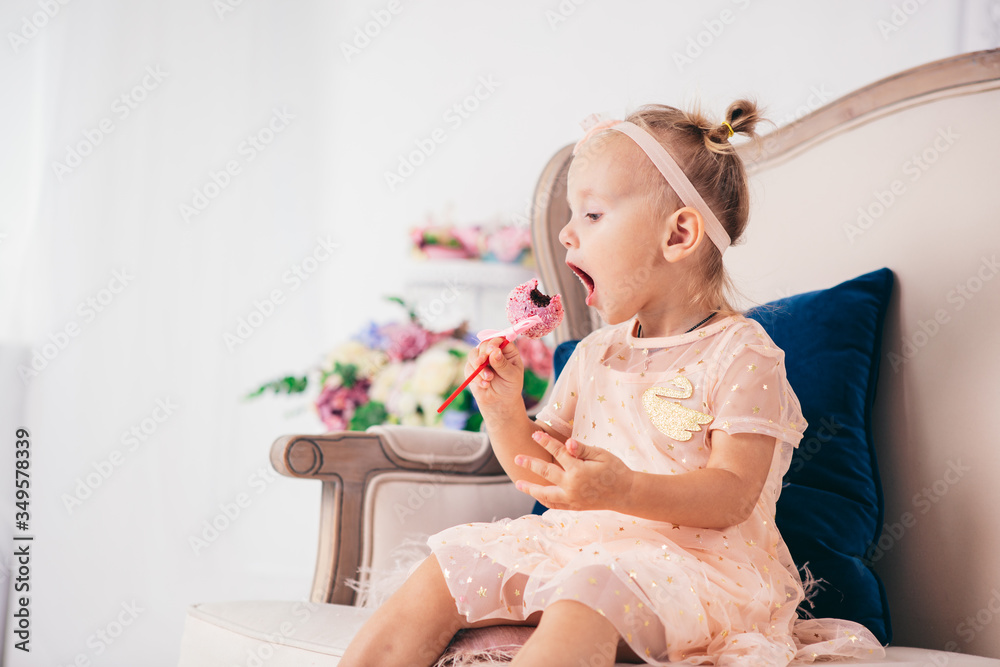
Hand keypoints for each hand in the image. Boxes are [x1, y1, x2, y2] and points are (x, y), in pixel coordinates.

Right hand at [467, 337, 523, 413]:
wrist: (500, 401)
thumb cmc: (510, 386)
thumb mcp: (511, 376)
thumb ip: (503, 364)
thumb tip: (494, 351)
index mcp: (507, 350)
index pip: (499, 339)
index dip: (493, 343)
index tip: (490, 351)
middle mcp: (493, 351)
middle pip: (484, 344)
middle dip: (483, 355)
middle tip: (483, 364)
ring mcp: (481, 358)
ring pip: (473, 354)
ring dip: (478, 367)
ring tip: (488, 379)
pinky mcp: (472, 368)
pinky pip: (469, 367)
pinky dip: (475, 376)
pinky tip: (485, 385)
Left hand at [513, 430, 634, 511]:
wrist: (626, 494)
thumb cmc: (616, 470)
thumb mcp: (601, 455)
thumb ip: (582, 450)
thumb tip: (567, 443)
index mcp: (579, 471)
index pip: (558, 453)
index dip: (546, 442)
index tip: (534, 434)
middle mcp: (572, 486)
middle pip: (546, 473)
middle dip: (530, 464)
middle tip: (517, 458)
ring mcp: (572, 499)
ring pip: (545, 494)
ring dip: (531, 488)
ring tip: (518, 483)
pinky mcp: (574, 506)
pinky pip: (554, 505)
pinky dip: (544, 500)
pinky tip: (536, 494)